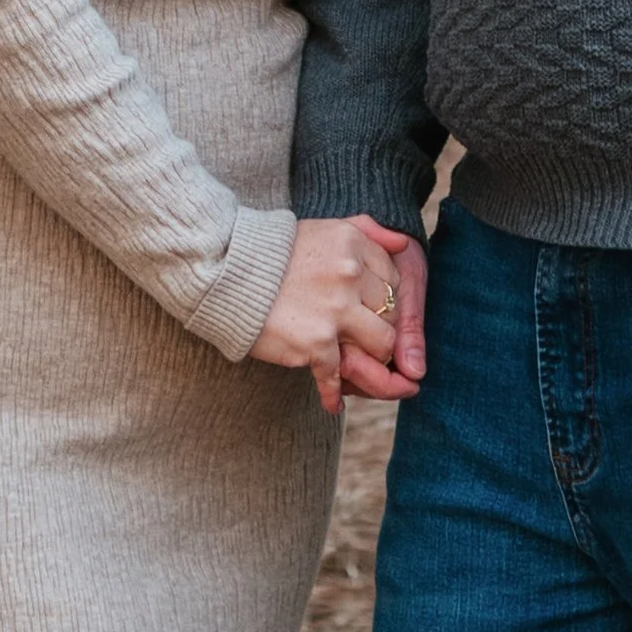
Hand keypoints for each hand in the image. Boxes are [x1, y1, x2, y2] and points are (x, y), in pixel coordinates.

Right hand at [252, 216, 417, 415]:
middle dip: (382, 330)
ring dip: (372, 360)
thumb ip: (369, 230)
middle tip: (367, 343)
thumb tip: (404, 242)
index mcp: (354, 244)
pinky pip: (338, 376)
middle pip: (391, 313)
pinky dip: (335, 395)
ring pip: (381, 345)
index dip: (385, 299)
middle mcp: (350, 274)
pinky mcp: (317, 342)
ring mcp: (336, 310)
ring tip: (358, 366)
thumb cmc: (275, 252)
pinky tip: (333, 403)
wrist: (226, 271)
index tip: (371, 311)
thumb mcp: (327, 228)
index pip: (394, 279)